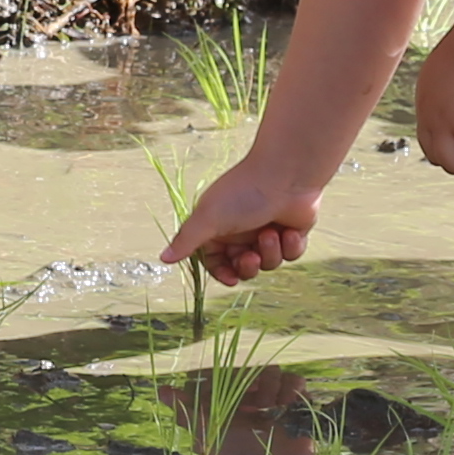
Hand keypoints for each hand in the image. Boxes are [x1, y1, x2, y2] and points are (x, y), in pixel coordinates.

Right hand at [162, 146, 327, 284]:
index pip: (216, 261)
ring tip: (271, 233)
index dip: (223, 273)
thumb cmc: (243, 193)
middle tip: (252, 257)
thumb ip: (186, 241)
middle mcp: (242, 231)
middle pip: (243, 267)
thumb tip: (162, 259)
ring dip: (270, 252)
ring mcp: (267, 231)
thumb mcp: (208, 218)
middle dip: (248, 266)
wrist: (286, 176)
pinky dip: (290, 246)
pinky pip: (290, 254)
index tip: (231, 279)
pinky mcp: (291, 232)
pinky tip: (290, 231)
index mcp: (219, 227)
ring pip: (268, 263)